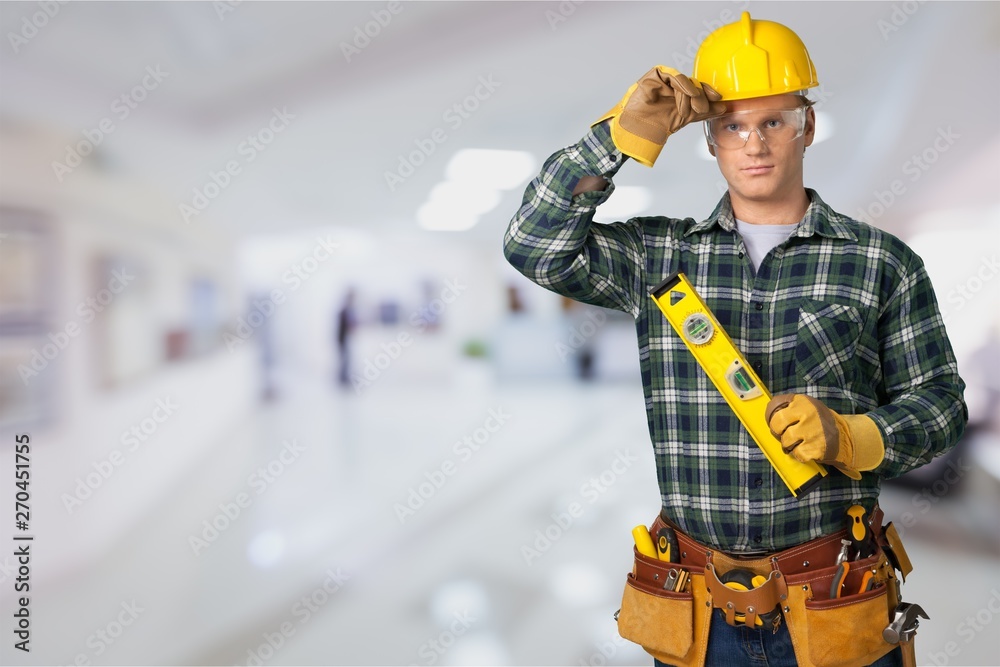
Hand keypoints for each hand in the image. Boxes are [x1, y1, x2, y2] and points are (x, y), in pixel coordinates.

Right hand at [594, 66, 725, 166]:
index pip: (699, 88)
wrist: (640, 127)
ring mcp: (665, 78)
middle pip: (695, 83)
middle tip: (700, 109)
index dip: (710, 92)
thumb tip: (723, 109)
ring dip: (691, 95)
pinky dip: (683, 85)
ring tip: (687, 110)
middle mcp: (675, 84)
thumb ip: (704, 112)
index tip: (719, 99)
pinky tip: (687, 94)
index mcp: (682, 92)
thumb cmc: (658, 122)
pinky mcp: (656, 74)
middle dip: (701, 97)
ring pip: (686, 81)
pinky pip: (675, 76)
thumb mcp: (686, 117)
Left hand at [765, 394, 884, 479]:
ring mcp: (813, 432)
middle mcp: (808, 416)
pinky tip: (807, 449)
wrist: (844, 437)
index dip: (776, 424)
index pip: (776, 415)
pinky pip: (797, 454)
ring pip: (786, 442)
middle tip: (788, 435)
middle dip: (780, 434)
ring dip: (790, 446)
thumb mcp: (807, 406)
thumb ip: (789, 406)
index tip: (781, 426)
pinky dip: (800, 455)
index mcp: (803, 403)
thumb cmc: (819, 422)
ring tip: (800, 442)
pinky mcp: (816, 448)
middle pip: (777, 429)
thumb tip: (768, 409)